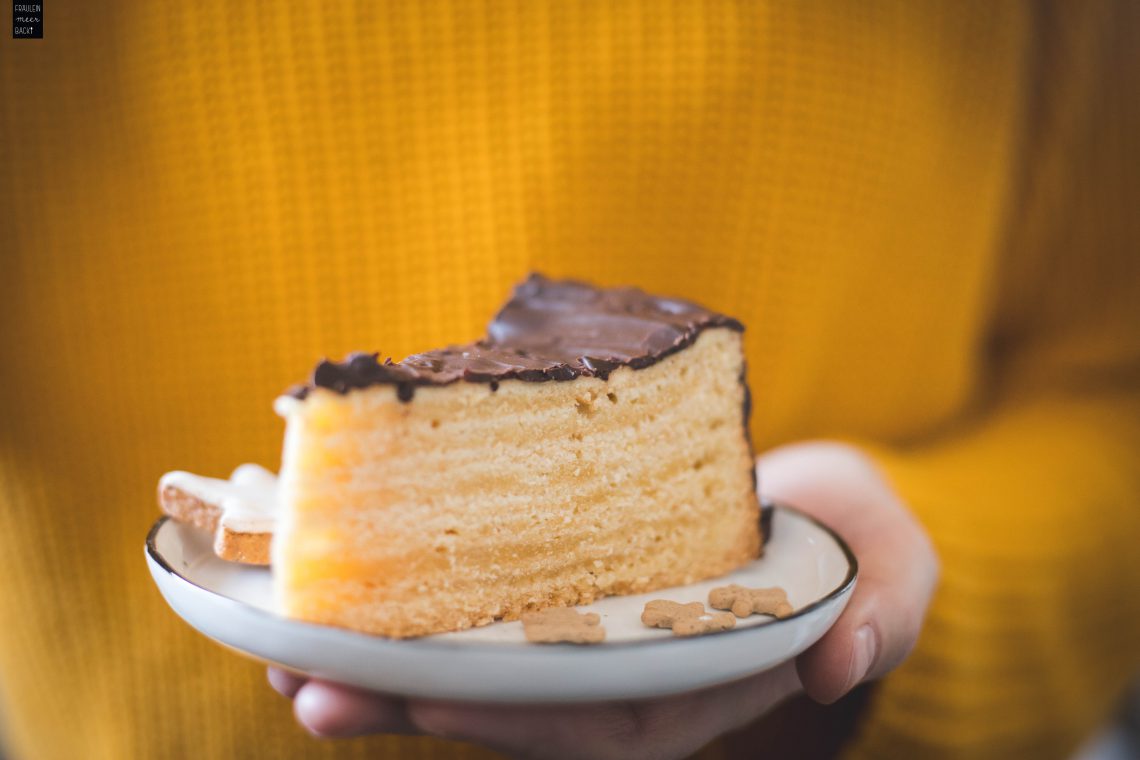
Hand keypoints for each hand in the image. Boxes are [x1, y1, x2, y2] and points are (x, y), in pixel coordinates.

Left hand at [269, 441, 937, 758]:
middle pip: (515, 712)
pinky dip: (408, 625)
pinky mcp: (566, 610)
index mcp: (699, 687)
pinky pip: (481, 629)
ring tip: (285, 659)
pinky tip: (337, 609)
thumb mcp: (890, 568)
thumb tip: (842, 659)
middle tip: (305, 689)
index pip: (599, 718)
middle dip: (412, 709)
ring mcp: (592, 652)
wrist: (819, 510)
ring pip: (481, 681)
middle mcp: (632, 685)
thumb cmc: (852, 541)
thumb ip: (879, 613)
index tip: (424, 699)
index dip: (514, 717)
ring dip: (384, 676)